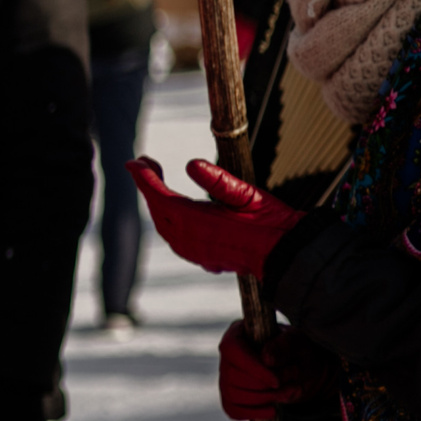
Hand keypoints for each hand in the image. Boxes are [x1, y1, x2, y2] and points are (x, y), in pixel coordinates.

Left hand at [128, 157, 305, 274]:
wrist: (287, 256)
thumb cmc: (271, 222)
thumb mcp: (247, 194)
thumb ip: (218, 180)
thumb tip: (191, 164)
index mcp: (196, 222)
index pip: (159, 196)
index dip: (144, 177)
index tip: (134, 161)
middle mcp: (188, 240)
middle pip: (157, 209)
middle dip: (149, 185)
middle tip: (147, 163)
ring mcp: (193, 252)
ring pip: (164, 224)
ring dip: (157, 202)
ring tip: (157, 180)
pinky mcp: (202, 259)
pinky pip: (175, 237)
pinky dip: (168, 219)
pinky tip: (173, 210)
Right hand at [217, 321, 332, 420]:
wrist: (300, 369)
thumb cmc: (295, 350)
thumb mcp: (296, 341)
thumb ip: (284, 345)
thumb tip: (266, 359)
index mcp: (237, 335)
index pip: (232, 350)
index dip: (252, 368)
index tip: (276, 381)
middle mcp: (227, 357)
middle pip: (234, 377)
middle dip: (266, 387)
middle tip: (292, 383)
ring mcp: (225, 378)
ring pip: (234, 395)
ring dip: (266, 399)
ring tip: (291, 391)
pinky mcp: (230, 398)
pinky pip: (233, 410)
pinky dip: (254, 414)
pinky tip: (273, 410)